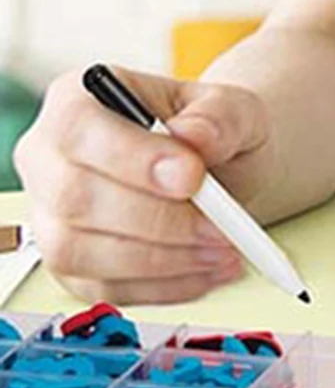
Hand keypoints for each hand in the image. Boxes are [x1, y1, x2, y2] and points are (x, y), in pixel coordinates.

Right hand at [14, 65, 274, 304]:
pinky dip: (162, 286)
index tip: (192, 177)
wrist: (221, 168)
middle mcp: (49, 158)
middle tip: (221, 228)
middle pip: (74, 198)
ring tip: (224, 251)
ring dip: (161, 260)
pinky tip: (206, 271)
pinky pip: (101, 288)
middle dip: (157, 220)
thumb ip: (220, 116)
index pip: (80, 129)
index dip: (132, 158)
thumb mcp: (233, 107)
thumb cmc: (215, 131)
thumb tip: (194, 137)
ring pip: (79, 252)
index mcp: (79, 99)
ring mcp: (50, 217)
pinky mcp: (70, 266)